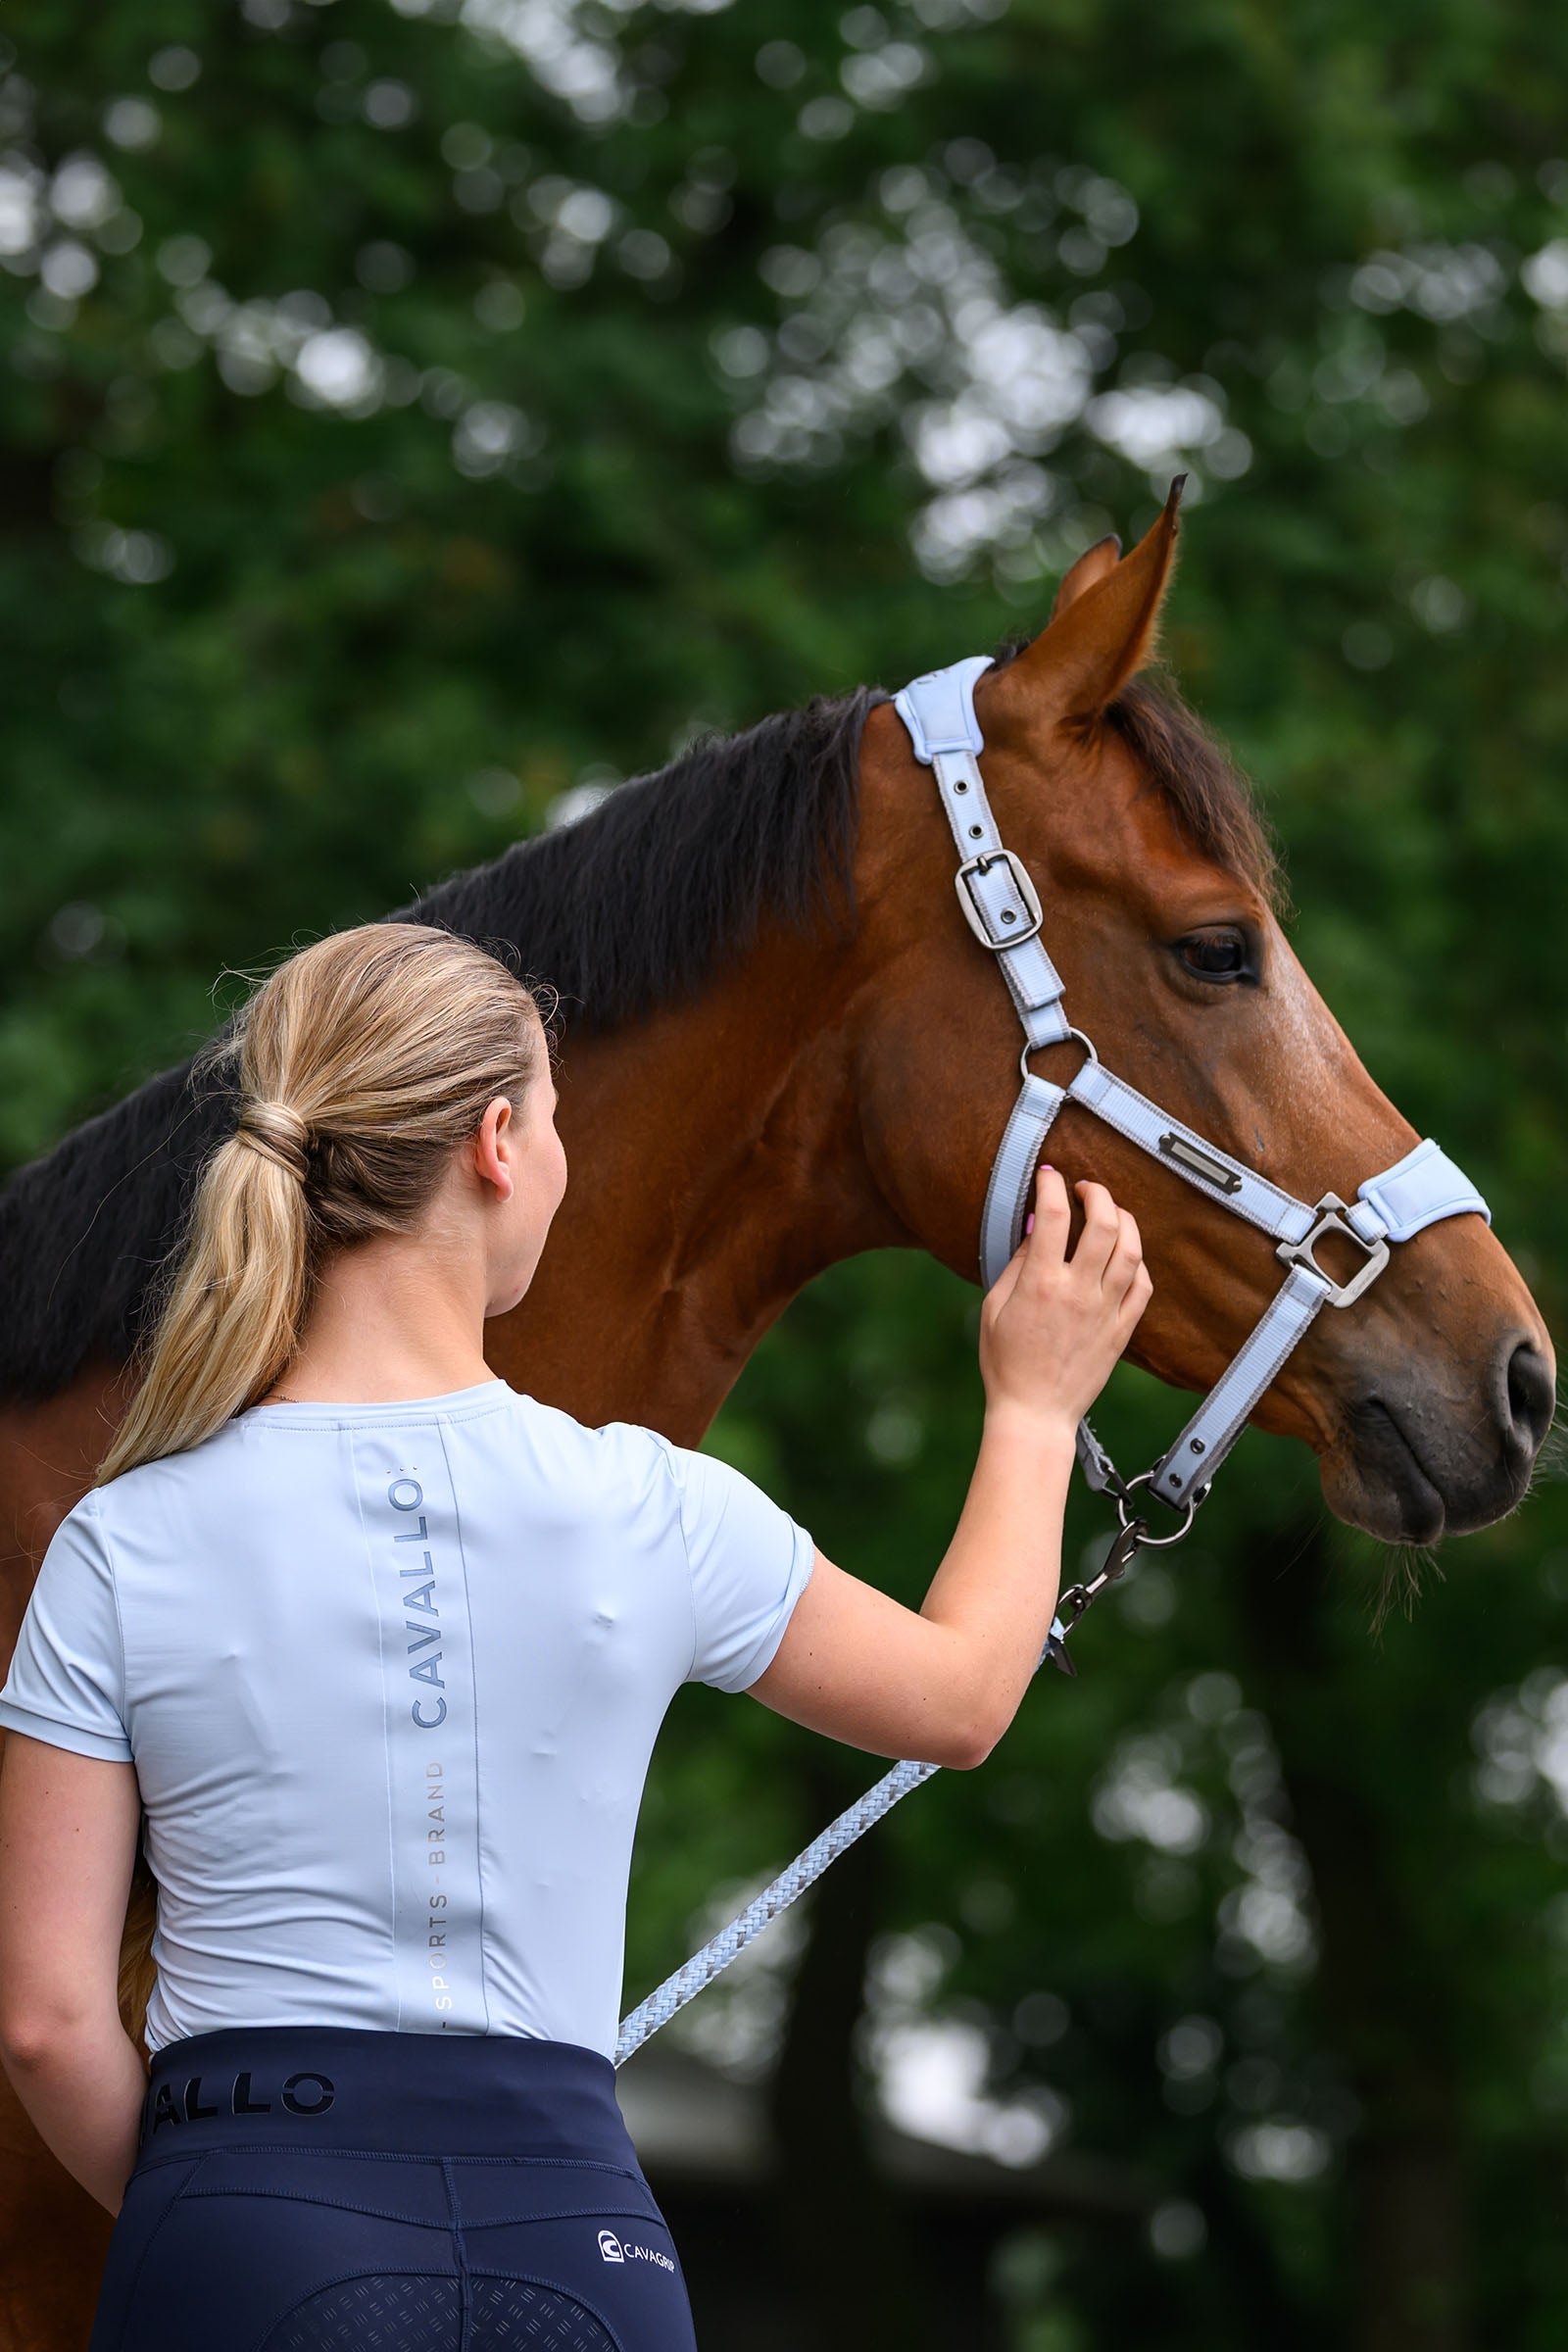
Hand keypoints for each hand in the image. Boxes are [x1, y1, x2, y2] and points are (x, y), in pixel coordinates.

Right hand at [977, 1166, 1151, 1432]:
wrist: (1034, 1412)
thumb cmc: (1006, 1362)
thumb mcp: (995, 1307)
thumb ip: (1018, 1263)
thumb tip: (1039, 1225)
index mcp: (1041, 1284)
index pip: (1054, 1216)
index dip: (1052, 1185)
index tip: (1048, 1175)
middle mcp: (1079, 1292)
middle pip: (1104, 1223)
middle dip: (1097, 1193)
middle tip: (1085, 1188)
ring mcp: (1105, 1311)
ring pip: (1131, 1250)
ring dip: (1125, 1220)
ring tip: (1111, 1212)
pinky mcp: (1122, 1330)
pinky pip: (1143, 1285)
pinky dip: (1138, 1261)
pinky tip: (1125, 1254)